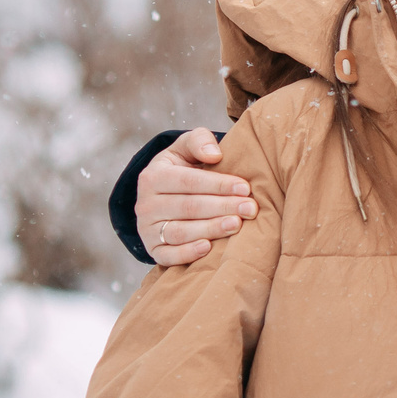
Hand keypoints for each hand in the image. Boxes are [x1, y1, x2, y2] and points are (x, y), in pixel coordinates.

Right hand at [139, 129, 253, 266]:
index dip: (218, 185)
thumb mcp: (186, 148)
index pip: (188, 181)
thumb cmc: (182, 169)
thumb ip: (199, 141)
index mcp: (153, 176)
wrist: (163, 196)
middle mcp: (146, 204)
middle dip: (222, 207)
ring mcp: (147, 229)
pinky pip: (168, 256)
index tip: (245, 188)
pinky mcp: (153, 250)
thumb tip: (215, 155)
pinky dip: (188, 253)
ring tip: (236, 225)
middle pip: (188, 207)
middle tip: (250, 209)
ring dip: (211, 229)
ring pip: (180, 232)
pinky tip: (209, 247)